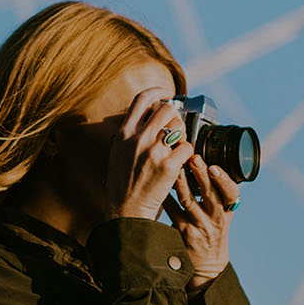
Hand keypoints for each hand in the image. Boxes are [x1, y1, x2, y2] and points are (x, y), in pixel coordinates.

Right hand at [105, 87, 193, 220]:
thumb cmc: (122, 185)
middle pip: (166, 109)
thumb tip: (144, 115)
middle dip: (174, 116)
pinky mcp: (168, 167)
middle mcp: (138, 139)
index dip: (158, 92)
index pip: (142, 99)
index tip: (167, 94)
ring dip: (182, 135)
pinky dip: (187, 154)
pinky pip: (187, 148)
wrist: (126, 212)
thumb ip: (128, 134)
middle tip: (175, 128)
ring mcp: (153, 152)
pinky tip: (180, 162)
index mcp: (124, 134)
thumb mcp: (117, 153)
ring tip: (176, 148)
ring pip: (179, 127)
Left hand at [161, 153, 239, 290]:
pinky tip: (158, 185)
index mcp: (226, 211)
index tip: (214, 167)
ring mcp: (199, 226)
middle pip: (210, 194)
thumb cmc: (213, 233)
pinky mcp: (183, 232)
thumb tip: (205, 164)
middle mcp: (215, 218)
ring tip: (175, 167)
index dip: (224, 180)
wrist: (207, 265)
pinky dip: (166, 197)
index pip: (231, 194)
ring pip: (189, 201)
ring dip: (181, 182)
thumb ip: (217, 194)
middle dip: (202, 175)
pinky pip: (173, 211)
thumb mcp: (222, 216)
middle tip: (194, 158)